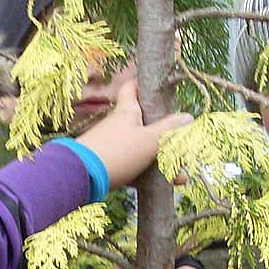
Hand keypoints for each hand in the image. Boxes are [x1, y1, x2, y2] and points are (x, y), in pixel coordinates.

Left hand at [77, 81, 192, 188]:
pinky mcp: (110, 166)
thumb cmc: (117, 152)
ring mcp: (113, 146)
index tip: (157, 84)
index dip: (143, 83)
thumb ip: (170, 130)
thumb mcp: (149, 140)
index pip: (132, 88)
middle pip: (144, 122)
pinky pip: (135, 168)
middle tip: (183, 141)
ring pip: (143, 149)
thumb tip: (189, 116)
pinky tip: (167, 184)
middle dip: (165, 133)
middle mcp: (119, 126)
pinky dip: (150, 175)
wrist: (80, 179)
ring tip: (181, 175)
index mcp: (127, 112)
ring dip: (163, 160)